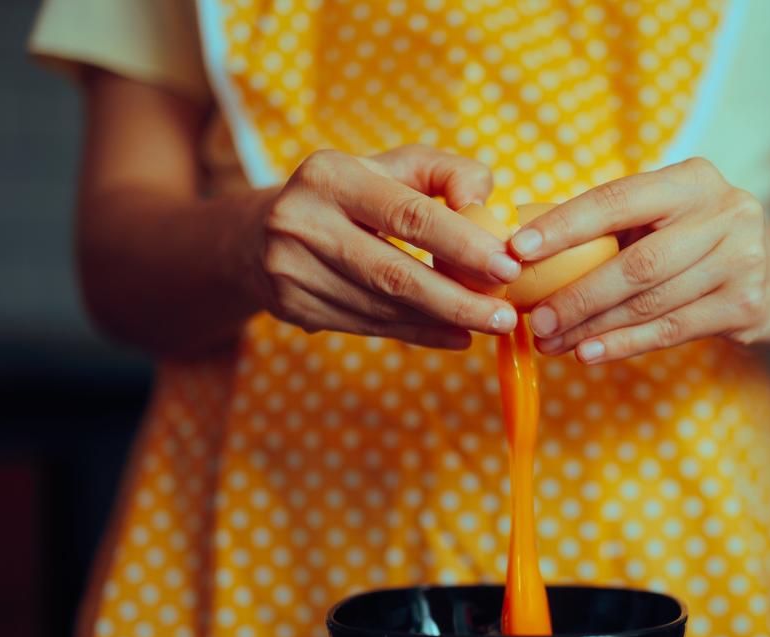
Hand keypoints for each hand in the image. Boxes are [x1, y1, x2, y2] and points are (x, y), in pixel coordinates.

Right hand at [252, 145, 522, 348]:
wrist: (262, 232)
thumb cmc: (352, 194)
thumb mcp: (395, 167)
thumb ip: (448, 173)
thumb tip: (485, 204)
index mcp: (331, 175)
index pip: (408, 215)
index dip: (462, 245)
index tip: (507, 267)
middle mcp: (302, 221)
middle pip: (394, 273)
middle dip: (458, 300)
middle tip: (507, 316)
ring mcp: (291, 269)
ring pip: (383, 307)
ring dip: (444, 322)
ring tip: (490, 325)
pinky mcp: (292, 306)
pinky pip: (369, 327)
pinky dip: (419, 334)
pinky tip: (456, 336)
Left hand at [508, 157, 769, 362]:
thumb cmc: (698, 244)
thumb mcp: (665, 218)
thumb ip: (610, 227)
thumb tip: (521, 247)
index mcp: (692, 179)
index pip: (617, 199)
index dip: (564, 226)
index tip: (517, 250)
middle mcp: (725, 211)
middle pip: (635, 262)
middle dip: (576, 294)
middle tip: (533, 319)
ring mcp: (743, 259)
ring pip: (651, 302)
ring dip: (593, 327)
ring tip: (552, 342)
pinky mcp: (748, 304)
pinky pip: (672, 330)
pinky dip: (625, 344)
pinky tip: (590, 354)